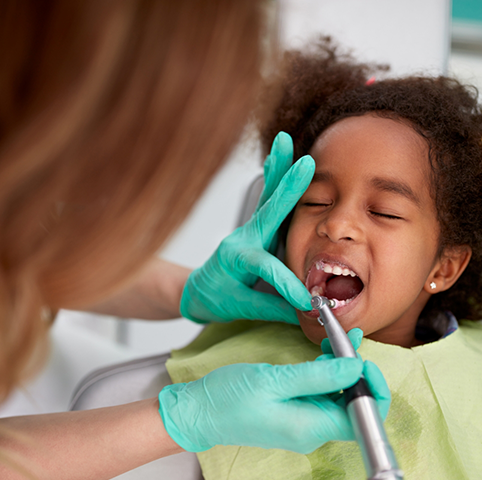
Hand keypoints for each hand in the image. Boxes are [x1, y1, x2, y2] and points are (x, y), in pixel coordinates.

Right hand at [158, 354, 378, 453]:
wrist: (198, 413)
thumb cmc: (229, 398)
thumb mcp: (274, 379)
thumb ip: (319, 375)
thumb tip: (357, 367)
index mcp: (310, 428)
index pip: (364, 418)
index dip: (372, 389)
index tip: (361, 359)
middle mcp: (313, 431)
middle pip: (354, 405)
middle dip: (357, 372)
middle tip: (348, 341)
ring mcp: (304, 423)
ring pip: (338, 397)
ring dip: (342, 369)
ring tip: (336, 339)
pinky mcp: (295, 413)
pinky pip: (321, 394)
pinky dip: (326, 373)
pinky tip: (323, 353)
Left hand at [180, 132, 313, 324]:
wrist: (198, 289)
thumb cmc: (215, 298)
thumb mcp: (240, 309)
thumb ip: (274, 310)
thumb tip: (306, 314)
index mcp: (236, 261)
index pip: (267, 269)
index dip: (288, 285)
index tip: (306, 302)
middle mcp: (242, 239)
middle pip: (268, 211)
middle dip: (287, 188)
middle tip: (305, 163)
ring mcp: (249, 231)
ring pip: (268, 198)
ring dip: (279, 170)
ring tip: (284, 142)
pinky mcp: (256, 229)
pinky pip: (268, 201)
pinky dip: (275, 178)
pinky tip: (279, 157)